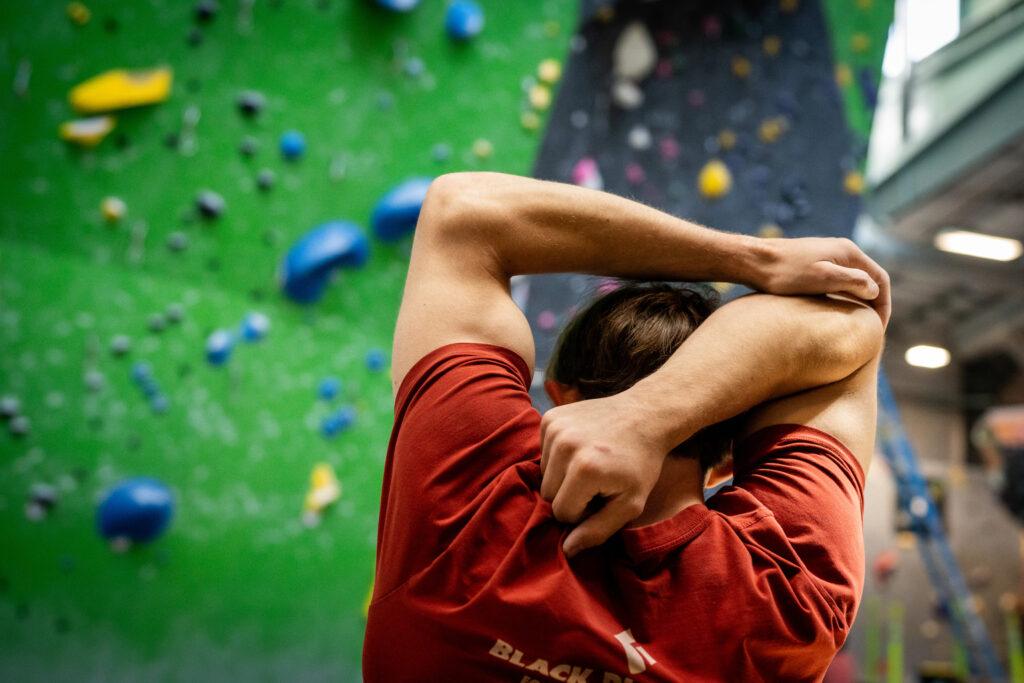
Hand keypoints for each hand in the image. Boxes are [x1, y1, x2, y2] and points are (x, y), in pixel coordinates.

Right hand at [540, 392, 667, 557]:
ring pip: (543, 474)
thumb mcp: (630, 504)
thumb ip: (598, 530)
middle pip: (548, 493)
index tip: (603, 498)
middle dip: (571, 495)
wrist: (645, 415)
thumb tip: (566, 549)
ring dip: (563, 476)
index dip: (583, 512)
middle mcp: (564, 445)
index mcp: (584, 469)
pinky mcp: (550, 418)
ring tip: (590, 465)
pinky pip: (543, 452)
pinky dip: (558, 456)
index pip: (562, 513)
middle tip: (597, 483)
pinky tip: (581, 449)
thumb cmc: (641, 464)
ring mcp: (555, 427)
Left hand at [752, 237, 890, 325]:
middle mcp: (841, 251)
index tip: (879, 329)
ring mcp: (827, 257)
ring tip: (857, 326)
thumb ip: (852, 282)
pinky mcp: (813, 265)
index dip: (884, 305)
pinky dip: (843, 298)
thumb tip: (874, 290)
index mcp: (849, 252)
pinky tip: (836, 314)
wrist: (753, 261)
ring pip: (853, 282)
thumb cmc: (785, 272)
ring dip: (859, 302)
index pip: (880, 279)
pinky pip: (838, 283)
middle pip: (869, 280)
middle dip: (874, 305)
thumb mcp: (823, 278)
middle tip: (871, 332)